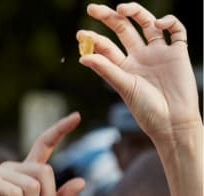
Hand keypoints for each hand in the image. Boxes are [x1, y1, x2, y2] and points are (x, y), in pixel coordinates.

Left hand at [78, 2, 200, 139]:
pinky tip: (159, 23)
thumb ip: (106, 70)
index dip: (93, 39)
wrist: (173, 122)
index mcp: (123, 67)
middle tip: (92, 8)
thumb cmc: (147, 109)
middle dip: (108, 18)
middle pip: (123, 30)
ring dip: (135, 12)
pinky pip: (176, 30)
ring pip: (147, 24)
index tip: (80, 34)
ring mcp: (158, 53)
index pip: (106, 47)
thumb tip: (82, 57)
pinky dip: (169, 21)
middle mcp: (139, 57)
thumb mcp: (124, 87)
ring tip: (122, 8)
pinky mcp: (178, 53)